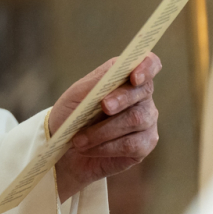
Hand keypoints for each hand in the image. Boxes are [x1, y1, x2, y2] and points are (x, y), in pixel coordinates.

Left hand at [50, 53, 160, 201]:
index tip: (134, 77)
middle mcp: (141, 98)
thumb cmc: (71, 116)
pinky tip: (90, 149)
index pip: (149, 64)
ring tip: (79, 139)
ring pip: (136, 120)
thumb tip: (116, 71)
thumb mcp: (76, 96)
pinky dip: (107, 147)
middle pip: (143, 92)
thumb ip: (97, 82)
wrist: (63, 149)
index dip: (146, 67)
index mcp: (126, 78)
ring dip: (104, 130)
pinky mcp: (144, 145)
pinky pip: (133, 145)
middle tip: (103, 106)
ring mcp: (146, 122)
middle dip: (121, 98)